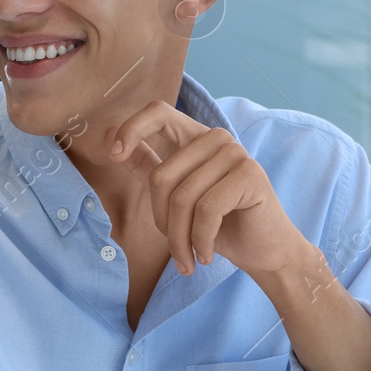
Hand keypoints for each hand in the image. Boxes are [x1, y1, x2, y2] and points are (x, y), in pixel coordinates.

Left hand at [106, 100, 307, 277]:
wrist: (263, 252)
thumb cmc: (218, 225)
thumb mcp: (174, 195)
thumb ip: (146, 165)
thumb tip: (108, 137)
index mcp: (194, 138)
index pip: (157, 112)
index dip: (131, 129)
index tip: (114, 155)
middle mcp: (215, 138)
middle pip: (163, 175)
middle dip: (162, 221)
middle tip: (175, 249)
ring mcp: (235, 153)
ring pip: (182, 197)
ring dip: (180, 240)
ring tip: (189, 258)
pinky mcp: (249, 175)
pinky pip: (206, 210)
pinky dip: (200, 240)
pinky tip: (207, 255)